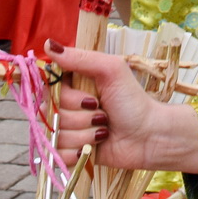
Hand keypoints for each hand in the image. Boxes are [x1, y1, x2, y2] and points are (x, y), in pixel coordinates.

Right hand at [46, 42, 197, 171]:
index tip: (90, 98)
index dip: (66, 96)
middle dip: (81, 116)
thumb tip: (49, 43)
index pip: (49, 88)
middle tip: (102, 113)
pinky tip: (95, 146)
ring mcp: (67, 130)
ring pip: (56, 134)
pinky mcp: (69, 153)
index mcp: (72, 84)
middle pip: (51, 113)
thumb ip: (80, 58)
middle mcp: (65, 106)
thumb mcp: (110, 71)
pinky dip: (78, 152)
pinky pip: (57, 154)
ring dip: (83, 134)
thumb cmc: (132, 100)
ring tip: (103, 130)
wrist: (148, 136)